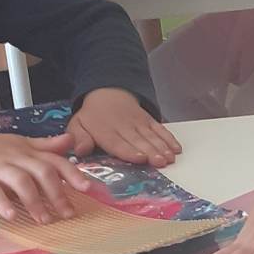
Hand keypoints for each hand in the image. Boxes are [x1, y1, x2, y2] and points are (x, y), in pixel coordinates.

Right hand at [0, 135, 90, 223]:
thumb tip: (70, 141)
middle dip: (57, 193)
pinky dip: (3, 202)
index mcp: (27, 150)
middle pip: (42, 171)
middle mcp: (16, 156)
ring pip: (22, 181)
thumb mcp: (20, 144)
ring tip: (44, 220)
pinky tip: (11, 215)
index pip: (54, 159)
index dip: (72, 173)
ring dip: (35, 201)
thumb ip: (44, 146)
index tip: (87, 188)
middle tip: (67, 214)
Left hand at [41, 91, 180, 166]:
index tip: (140, 158)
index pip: (118, 142)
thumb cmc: (93, 116)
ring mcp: (138, 122)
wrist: (107, 92)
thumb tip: (79, 150)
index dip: (130, 151)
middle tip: (161, 161)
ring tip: (170, 158)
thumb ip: (79, 138)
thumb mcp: (78, 124)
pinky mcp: (149, 120)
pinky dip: (169, 138)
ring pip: (151, 135)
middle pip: (139, 141)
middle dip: (151, 151)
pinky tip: (176, 148)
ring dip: (162, 147)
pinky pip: (160, 128)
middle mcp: (124, 127)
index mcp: (105, 131)